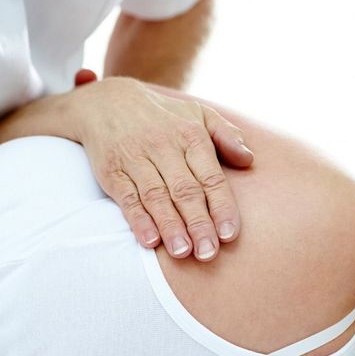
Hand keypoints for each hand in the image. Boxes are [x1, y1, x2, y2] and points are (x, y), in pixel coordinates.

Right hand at [70, 76, 253, 260]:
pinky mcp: (112, 171)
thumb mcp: (198, 114)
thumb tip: (249, 159)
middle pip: (185, 191)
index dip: (222, 207)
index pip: (211, 177)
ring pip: (156, 196)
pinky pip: (127, 198)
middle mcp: (164, 147)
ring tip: (183, 253)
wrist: (105, 102)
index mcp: (191, 136)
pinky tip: (149, 241)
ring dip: (170, 226)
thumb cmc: (162, 116)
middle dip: (199, 224)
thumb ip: (226, 135)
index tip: (230, 234)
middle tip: (209, 253)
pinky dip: (137, 220)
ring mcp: (136, 159)